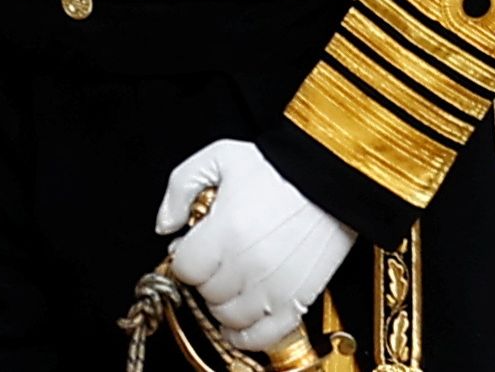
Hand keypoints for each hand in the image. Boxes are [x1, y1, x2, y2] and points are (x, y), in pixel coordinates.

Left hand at [154, 139, 356, 351]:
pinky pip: (264, 337)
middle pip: (207, 294)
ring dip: (224, 304)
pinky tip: (240, 322)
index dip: (186, 258)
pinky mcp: (298, 301)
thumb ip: (180, 189)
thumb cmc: (276, 168)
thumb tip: (165, 225)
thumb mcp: (218, 158)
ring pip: (230, 319)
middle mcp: (249, 266)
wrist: (329, 179)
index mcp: (226, 232)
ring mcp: (274, 287)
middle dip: (206, 278)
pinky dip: (247, 336)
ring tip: (231, 283)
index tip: (194, 248)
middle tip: (216, 261)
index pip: (186, 269)